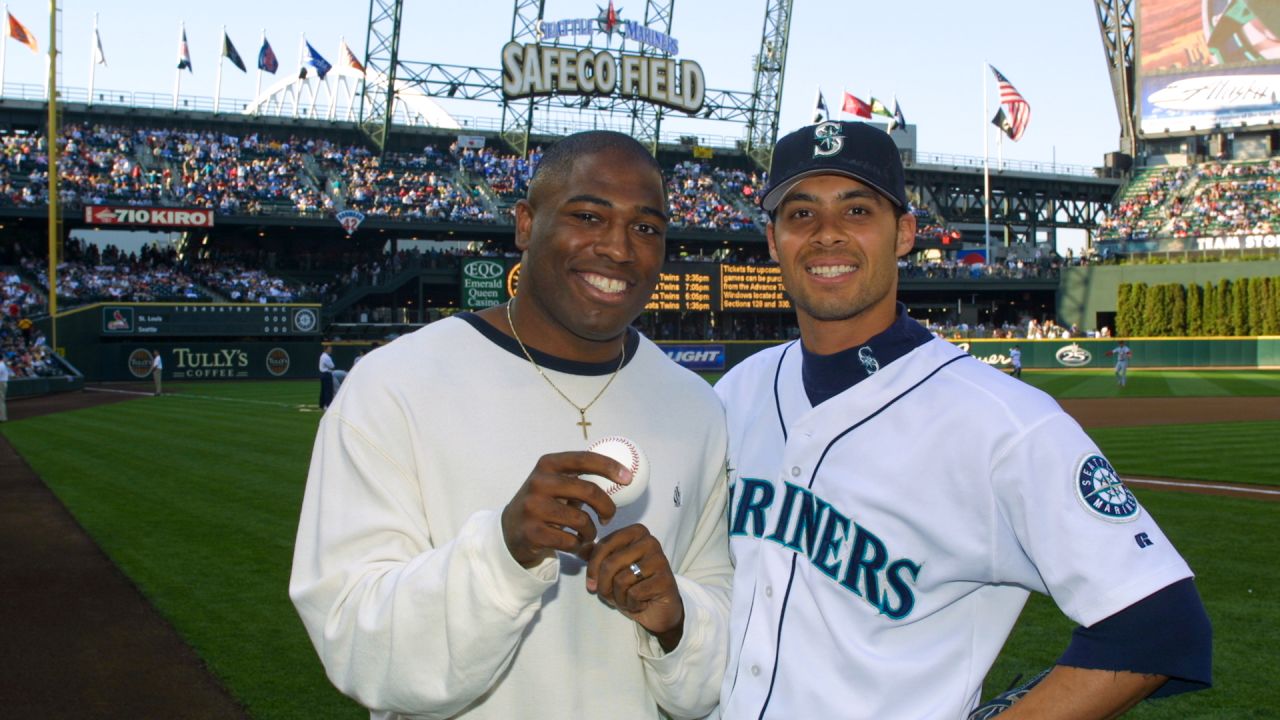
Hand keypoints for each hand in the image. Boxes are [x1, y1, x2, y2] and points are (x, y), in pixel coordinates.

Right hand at [501, 451, 626, 567]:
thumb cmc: (543, 504)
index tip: (628, 478)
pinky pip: (571, 541)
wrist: (510, 531)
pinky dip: (578, 546)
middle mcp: (539, 482)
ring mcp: (534, 507)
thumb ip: (579, 478)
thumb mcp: (555, 484)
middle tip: (610, 517)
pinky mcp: (533, 532)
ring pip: (581, 520)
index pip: (584, 459)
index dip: (609, 466)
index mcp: (548, 464)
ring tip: (587, 534)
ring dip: (591, 531)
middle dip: (607, 507)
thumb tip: (622, 476)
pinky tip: (574, 545)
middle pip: (588, 491)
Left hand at [586, 525, 684, 650]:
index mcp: (636, 532)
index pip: (603, 545)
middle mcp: (650, 541)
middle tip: (609, 596)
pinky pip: (634, 593)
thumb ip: (596, 557)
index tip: (591, 584)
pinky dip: (631, 604)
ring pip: (621, 580)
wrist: (657, 611)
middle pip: (610, 563)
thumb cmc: (632, 587)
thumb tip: (579, 546)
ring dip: (618, 598)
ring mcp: (660, 559)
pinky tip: (641, 603)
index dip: (592, 569)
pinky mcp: (665, 580)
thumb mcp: (611, 571)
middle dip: (604, 586)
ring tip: (627, 599)